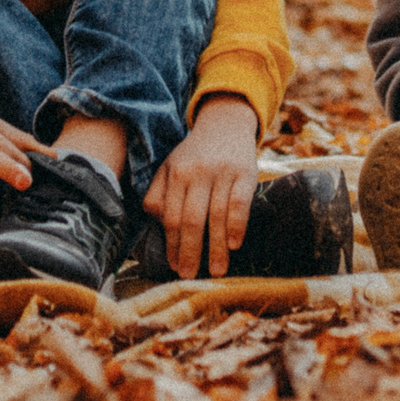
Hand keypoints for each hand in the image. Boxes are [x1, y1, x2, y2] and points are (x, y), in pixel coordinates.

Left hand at [144, 95, 259, 278]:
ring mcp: (222, 173)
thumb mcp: (170, 166)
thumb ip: (158, 192)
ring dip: (216, 247)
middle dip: (190, 251)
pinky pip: (240, 203)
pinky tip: (235, 245)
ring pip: (217, 215)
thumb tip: (154, 219)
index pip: (172, 216)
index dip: (172, 244)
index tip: (174, 266)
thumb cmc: (194, 154)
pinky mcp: (245, 173)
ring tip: (216, 271)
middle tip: (190, 275)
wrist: (225, 124)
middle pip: (192, 219)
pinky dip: (237, 226)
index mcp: (176, 173)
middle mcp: (198, 172)